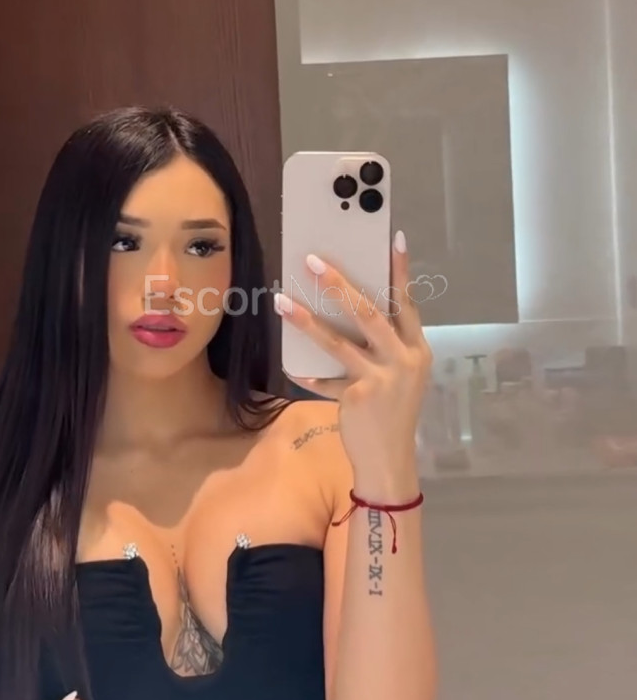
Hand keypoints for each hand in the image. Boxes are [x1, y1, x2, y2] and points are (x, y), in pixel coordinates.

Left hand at [275, 231, 432, 497]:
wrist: (390, 460)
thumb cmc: (392, 413)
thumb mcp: (399, 377)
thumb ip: (383, 347)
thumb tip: (347, 311)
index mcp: (417, 350)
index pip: (407, 303)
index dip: (400, 272)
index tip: (394, 239)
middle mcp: (403, 360)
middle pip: (368, 313)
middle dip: (339, 285)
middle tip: (314, 261)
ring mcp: (381, 379)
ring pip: (338, 341)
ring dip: (307, 320)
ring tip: (281, 301)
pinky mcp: (357, 397)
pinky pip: (324, 378)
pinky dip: (308, 373)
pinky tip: (292, 366)